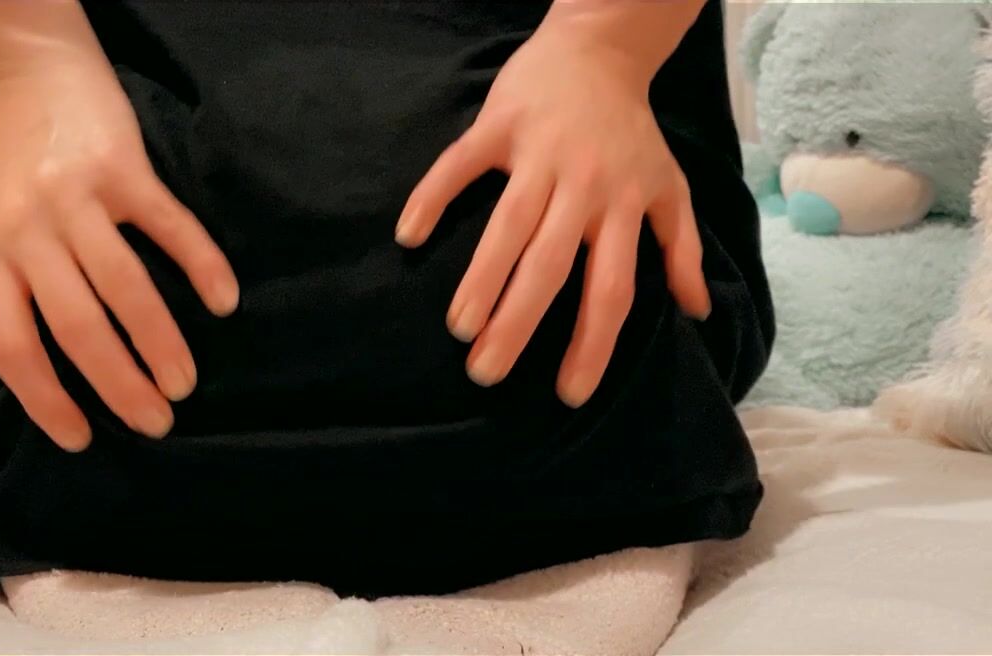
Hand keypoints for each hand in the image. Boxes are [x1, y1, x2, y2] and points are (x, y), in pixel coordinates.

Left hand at [0, 68, 238, 450]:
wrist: (38, 77)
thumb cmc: (5, 160)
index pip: (13, 345)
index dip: (45, 400)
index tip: (81, 439)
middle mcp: (31, 233)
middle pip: (75, 326)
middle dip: (116, 384)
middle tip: (155, 424)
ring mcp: (79, 200)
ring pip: (123, 286)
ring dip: (159, 341)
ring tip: (185, 383)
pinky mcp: (125, 170)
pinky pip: (169, 226)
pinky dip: (200, 263)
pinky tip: (225, 301)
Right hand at [395, 21, 709, 407]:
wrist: (601, 49)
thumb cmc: (632, 131)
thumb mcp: (670, 188)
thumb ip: (683, 250)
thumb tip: (699, 313)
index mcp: (624, 208)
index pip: (612, 289)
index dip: (593, 344)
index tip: (569, 393)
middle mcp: (584, 187)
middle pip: (551, 266)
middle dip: (519, 322)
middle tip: (487, 374)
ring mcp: (539, 155)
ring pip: (508, 224)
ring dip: (482, 277)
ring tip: (459, 327)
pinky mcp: (500, 126)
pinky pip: (461, 164)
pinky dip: (433, 196)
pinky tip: (408, 237)